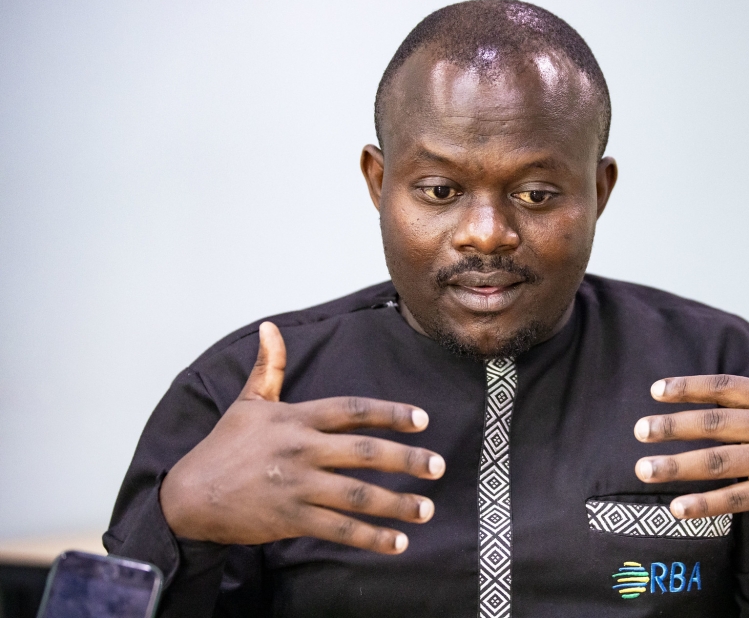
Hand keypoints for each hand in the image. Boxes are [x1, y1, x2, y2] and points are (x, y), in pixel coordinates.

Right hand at [160, 322, 444, 553]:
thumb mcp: (248, 402)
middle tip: (438, 466)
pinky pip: (338, 529)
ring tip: (427, 509)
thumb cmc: (223, 447)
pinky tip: (397, 542)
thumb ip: (269, 366)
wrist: (188, 497)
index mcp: (296, 419)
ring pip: (356, 495)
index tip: (422, 419)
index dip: (389, 413)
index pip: (352, 410)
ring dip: (396, 503)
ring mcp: (297, 487)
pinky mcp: (290, 519)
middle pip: (364, 453)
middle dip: (406, 460)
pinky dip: (370, 537)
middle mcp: (301, 450)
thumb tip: (269, 327)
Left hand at [633, 315, 748, 527]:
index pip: (726, 387)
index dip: (690, 387)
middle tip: (638, 430)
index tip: (656, 390)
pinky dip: (706, 504)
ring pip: (720, 462)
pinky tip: (678, 507)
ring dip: (678, 466)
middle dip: (672, 426)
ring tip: (644, 469)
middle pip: (716, 424)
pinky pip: (738, 499)